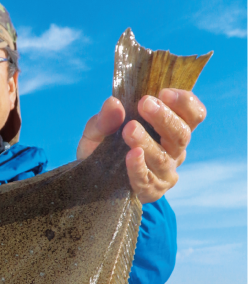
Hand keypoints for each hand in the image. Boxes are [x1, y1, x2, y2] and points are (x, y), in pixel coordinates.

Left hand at [76, 90, 206, 202]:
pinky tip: (131, 156)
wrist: (90, 183)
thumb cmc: (102, 150)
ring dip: (147, 141)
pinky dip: (139, 167)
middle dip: (164, 117)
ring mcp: (164, 173)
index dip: (184, 102)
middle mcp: (174, 151)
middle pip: (182, 134)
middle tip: (145, 103)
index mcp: (171, 129)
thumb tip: (113, 103)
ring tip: (130, 129)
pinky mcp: (150, 191)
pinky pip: (147, 179)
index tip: (163, 92)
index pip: (193, 115)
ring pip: (163, 157)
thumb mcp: (99, 130)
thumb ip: (105, 118)